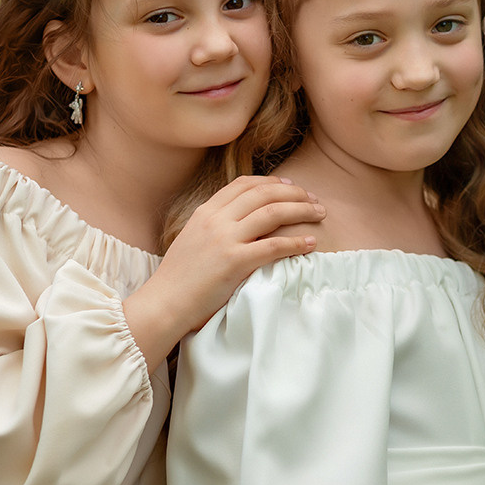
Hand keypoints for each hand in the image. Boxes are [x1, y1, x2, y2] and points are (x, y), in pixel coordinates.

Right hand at [122, 176, 323, 370]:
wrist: (164, 302)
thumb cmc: (179, 277)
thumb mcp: (192, 238)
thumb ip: (214, 225)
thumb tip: (240, 219)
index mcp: (206, 211)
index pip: (244, 184)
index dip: (272, 182)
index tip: (292, 186)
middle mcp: (216, 219)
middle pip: (264, 193)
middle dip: (295, 193)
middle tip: (314, 199)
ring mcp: (225, 239)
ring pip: (273, 212)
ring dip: (302, 210)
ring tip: (320, 214)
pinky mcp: (235, 262)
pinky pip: (274, 246)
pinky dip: (296, 242)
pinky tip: (310, 244)